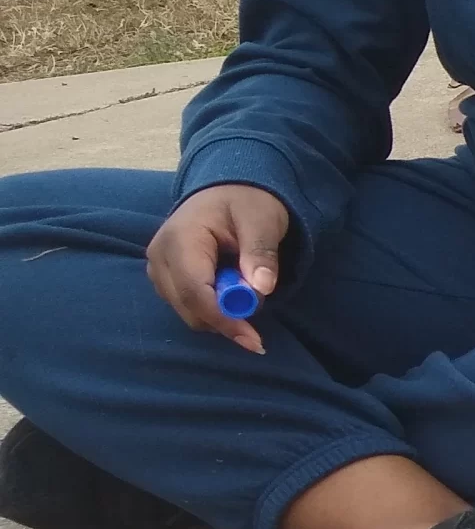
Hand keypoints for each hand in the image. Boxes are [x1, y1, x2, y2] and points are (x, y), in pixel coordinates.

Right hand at [146, 184, 289, 354]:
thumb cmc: (246, 202)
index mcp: (180, 239)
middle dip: (225, 320)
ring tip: (245, 287)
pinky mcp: (164, 277)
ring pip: (188, 312)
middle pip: (188, 308)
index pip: (195, 291)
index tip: (253, 339)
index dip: (223, 318)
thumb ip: (261, 253)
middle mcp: (159, 257)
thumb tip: (262, 288)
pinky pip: (187, 306)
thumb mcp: (262, 220)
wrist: (227, 189)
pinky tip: (231, 290)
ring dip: (220, 314)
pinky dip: (212, 309)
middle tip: (259, 317)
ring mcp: (157, 269)